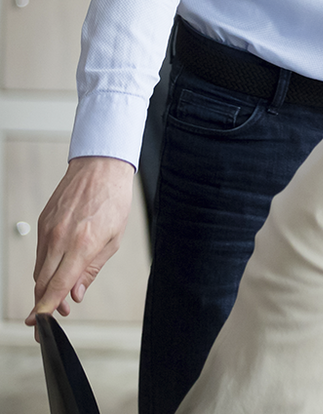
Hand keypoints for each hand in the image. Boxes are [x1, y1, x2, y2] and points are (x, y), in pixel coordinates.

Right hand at [29, 156, 135, 324]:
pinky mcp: (42, 223)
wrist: (100, 168)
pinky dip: (46, 268)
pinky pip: (40, 254)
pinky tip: (57, 272)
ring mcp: (48, 230)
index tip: (40, 324)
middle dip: (43, 304)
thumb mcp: (113, 239)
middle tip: (50, 319)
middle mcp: (59, 238)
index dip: (47, 308)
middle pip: (42, 282)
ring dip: (45, 287)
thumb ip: (92, 269)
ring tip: (60, 297)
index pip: (57, 285)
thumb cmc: (113, 200)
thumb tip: (76, 295)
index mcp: (81, 244)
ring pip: (39, 269)